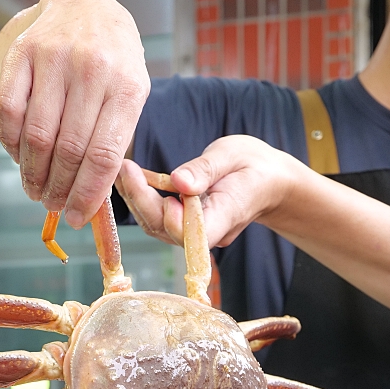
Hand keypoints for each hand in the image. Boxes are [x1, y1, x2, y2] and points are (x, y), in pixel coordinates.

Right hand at [0, 0, 149, 226]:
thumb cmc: (113, 57)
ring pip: (37, 135)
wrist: (87, 2)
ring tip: (35, 189)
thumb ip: (114, 139)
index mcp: (127, 87)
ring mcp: (55, 60)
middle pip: (69, 150)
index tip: (76, 216)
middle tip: (52, 205)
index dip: (86, 194)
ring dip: (32, 173)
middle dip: (58, 188)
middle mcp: (92, 71)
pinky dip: (10, 143)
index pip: (104, 156)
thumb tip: (88, 196)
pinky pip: (10, 110)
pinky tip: (17, 156)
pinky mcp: (23, 53)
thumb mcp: (131, 92)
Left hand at [115, 136, 304, 247]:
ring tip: (123, 170)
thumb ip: (204, 170)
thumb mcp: (232, 155)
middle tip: (125, 168)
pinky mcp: (184, 227)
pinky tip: (130, 178)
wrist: (266, 182)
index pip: (191, 231)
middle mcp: (208, 232)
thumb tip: (178, 181)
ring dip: (136, 199)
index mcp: (226, 214)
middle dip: (141, 199)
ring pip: (157, 225)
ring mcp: (194, 233)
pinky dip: (142, 199)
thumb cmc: (253, 166)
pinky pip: (158, 219)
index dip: (168, 214)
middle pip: (166, 228)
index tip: (148, 181)